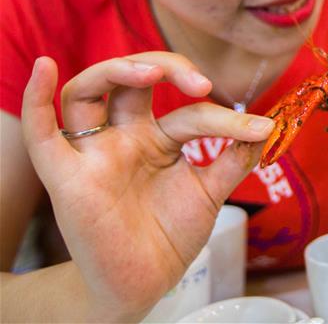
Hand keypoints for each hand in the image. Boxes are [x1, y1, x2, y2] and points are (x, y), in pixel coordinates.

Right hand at [20, 53, 273, 319]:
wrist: (144, 284)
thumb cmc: (168, 235)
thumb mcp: (210, 193)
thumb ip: (235, 159)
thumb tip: (267, 126)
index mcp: (154, 138)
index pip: (187, 111)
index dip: (224, 116)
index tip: (259, 128)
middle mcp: (121, 138)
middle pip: (130, 79)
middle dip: (166, 66)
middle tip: (202, 83)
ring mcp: (93, 155)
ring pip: (86, 92)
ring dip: (116, 70)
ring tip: (150, 72)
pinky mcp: (67, 179)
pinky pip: (41, 135)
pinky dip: (35, 99)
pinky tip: (45, 68)